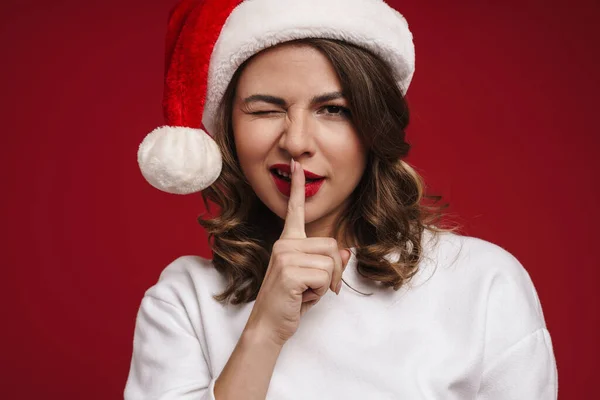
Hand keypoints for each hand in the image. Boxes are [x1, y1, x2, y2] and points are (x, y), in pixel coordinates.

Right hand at [244, 159, 351, 346]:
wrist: (269, 325)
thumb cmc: (291, 301)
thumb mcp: (313, 279)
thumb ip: (328, 262)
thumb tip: (346, 250)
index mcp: (288, 242)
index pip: (295, 210)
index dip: (298, 186)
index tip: (297, 163)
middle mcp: (284, 244)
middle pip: (332, 245)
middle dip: (335, 271)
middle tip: (319, 288)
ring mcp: (284, 256)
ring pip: (330, 262)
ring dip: (327, 284)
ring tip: (306, 293)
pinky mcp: (289, 271)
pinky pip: (324, 276)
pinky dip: (320, 292)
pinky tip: (302, 298)